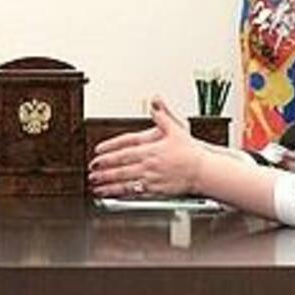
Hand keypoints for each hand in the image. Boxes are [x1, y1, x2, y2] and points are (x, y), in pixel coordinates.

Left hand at [87, 96, 205, 197]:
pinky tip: (111, 194)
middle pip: (121, 166)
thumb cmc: (190, 152)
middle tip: (91, 170)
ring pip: (124, 181)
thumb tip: (155, 100)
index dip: (109, 150)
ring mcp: (151, 178)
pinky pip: (134, 192)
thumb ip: (162, 115)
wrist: (204, 171)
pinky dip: (120, 193)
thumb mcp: (176, 128)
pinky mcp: (155, 190)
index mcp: (151, 148)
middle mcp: (148, 164)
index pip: (125, 148)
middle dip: (103, 169)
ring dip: (108, 183)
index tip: (97, 152)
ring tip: (95, 185)